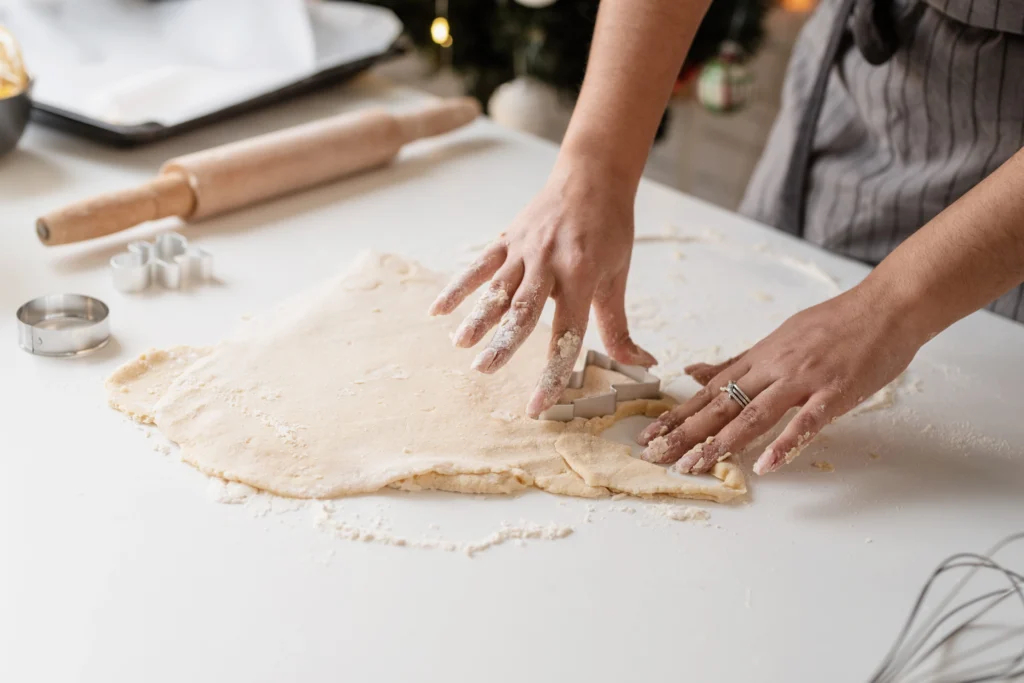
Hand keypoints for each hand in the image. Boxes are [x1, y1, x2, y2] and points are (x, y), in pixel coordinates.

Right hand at [429, 160, 655, 417]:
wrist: (591, 176)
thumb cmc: (610, 229)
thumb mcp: (618, 276)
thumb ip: (618, 325)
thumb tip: (642, 364)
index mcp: (582, 274)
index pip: (567, 332)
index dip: (553, 370)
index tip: (537, 404)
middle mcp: (551, 262)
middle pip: (524, 309)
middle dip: (504, 342)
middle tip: (484, 370)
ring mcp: (525, 249)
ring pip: (497, 288)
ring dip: (478, 317)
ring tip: (461, 345)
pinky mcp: (508, 239)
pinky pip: (479, 265)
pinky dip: (458, 287)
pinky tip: (438, 310)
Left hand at [637, 283, 927, 474]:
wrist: (887, 305)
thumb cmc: (837, 323)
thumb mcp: (779, 337)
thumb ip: (737, 361)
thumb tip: (693, 371)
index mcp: (760, 357)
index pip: (710, 391)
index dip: (678, 414)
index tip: (651, 434)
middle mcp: (774, 367)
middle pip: (722, 404)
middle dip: (686, 432)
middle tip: (656, 456)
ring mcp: (804, 379)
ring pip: (754, 413)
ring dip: (722, 442)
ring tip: (695, 465)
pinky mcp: (835, 392)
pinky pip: (806, 422)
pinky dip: (785, 444)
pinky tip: (765, 466)